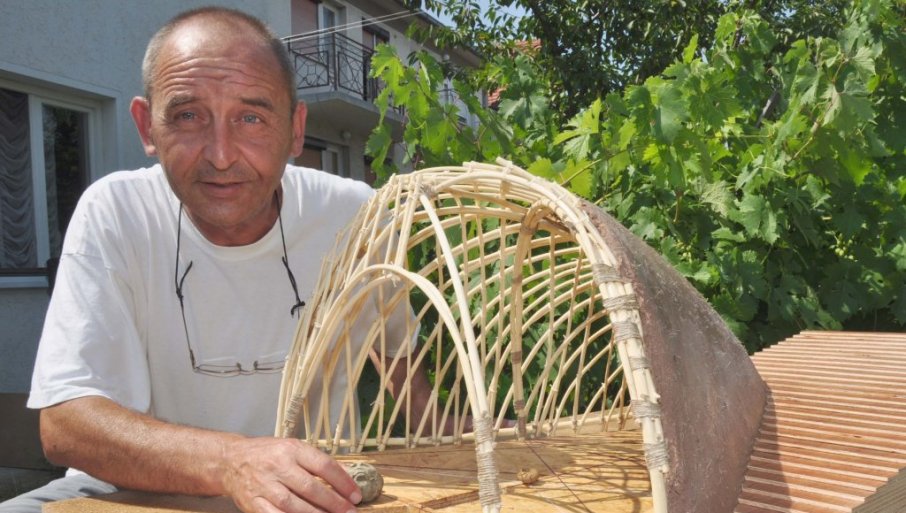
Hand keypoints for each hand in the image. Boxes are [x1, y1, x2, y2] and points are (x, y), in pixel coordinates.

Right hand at [220, 437, 360, 512]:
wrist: (231, 460)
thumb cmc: (267, 454)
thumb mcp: (292, 448)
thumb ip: (315, 462)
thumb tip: (345, 477)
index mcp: (291, 449)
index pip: (324, 465)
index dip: (343, 482)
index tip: (356, 495)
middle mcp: (278, 466)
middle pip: (311, 488)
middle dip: (334, 503)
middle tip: (349, 512)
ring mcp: (264, 485)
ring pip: (294, 505)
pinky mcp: (253, 502)